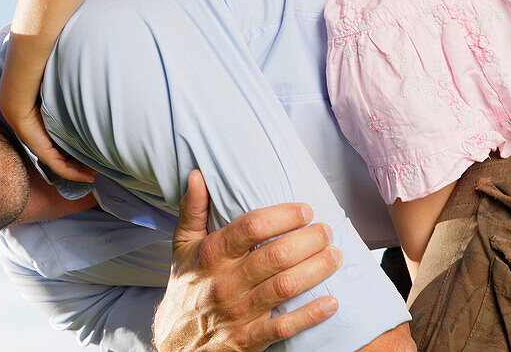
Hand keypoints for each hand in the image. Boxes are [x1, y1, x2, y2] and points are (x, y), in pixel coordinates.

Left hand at [0, 58, 95, 182]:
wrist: (21, 92)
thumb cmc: (43, 89)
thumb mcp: (63, 98)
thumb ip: (75, 102)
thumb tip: (92, 95)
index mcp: (50, 126)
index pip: (68, 143)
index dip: (83, 150)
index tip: (99, 152)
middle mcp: (46, 138)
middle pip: (68, 157)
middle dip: (85, 164)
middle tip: (101, 165)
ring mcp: (43, 147)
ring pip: (65, 165)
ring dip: (81, 171)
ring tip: (97, 172)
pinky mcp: (42, 152)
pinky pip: (60, 168)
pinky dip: (74, 174)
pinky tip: (87, 176)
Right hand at [153, 170, 341, 351]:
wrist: (175, 340)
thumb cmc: (187, 285)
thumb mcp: (182, 245)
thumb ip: (192, 209)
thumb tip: (197, 174)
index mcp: (211, 255)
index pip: (250, 227)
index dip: (282, 216)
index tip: (305, 210)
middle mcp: (225, 281)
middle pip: (274, 256)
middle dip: (308, 240)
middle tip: (326, 231)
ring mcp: (237, 312)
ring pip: (284, 287)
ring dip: (315, 270)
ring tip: (335, 256)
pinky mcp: (248, 339)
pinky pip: (283, 327)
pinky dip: (310, 315)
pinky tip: (331, 302)